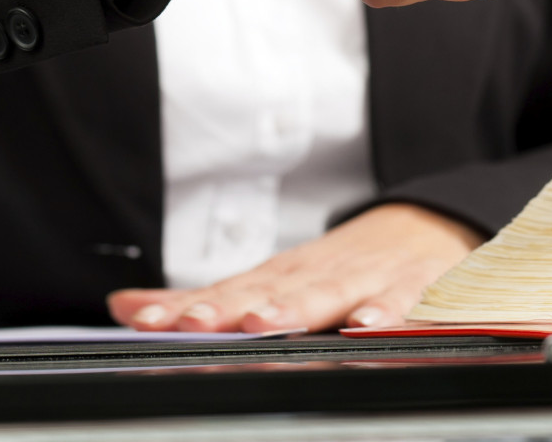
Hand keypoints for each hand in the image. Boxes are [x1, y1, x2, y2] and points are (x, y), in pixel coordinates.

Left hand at [107, 203, 483, 332]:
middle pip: (268, 291)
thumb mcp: (271, 277)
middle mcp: (315, 275)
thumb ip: (201, 299)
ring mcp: (363, 279)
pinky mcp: (412, 287)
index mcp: (279, 277)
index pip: (223, 292)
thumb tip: (123, 306)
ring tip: (265, 322)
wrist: (428, 225)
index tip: (143, 321)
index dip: (184, 308)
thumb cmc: (342, 264)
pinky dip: (387, 313)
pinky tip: (367, 326)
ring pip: (326, 294)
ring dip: (295, 308)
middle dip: (231, 308)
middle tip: (198, 322)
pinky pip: (402, 302)